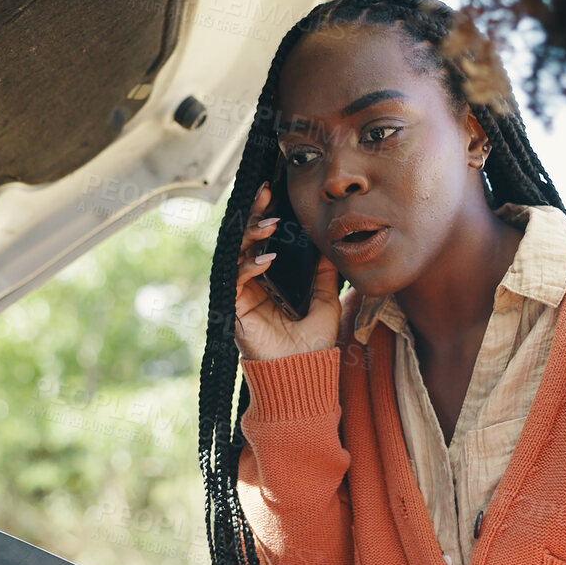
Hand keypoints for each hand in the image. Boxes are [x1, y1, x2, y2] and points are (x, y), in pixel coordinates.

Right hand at [234, 183, 341, 361]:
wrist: (303, 372)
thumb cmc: (312, 343)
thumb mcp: (325, 300)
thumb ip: (325, 275)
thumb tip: (330, 246)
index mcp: (268, 278)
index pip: (262, 238)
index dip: (265, 214)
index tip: (274, 192)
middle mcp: (251, 282)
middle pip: (244, 239)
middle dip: (254, 214)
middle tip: (266, 193)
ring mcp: (240, 294)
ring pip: (236, 254)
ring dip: (251, 236)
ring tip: (271, 225)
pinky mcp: (234, 309)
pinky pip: (235, 280)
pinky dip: (249, 267)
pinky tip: (267, 260)